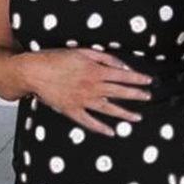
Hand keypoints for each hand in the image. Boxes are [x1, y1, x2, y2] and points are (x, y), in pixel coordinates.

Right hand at [16, 48, 152, 136]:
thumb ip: (104, 57)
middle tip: (148, 97)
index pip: (123, 75)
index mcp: (95, 71)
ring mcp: (82, 100)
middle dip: (136, 95)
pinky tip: (111, 132)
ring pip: (108, 109)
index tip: (149, 81)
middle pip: (119, 92)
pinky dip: (100, 128)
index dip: (138, 79)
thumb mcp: (83, 51)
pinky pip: (89, 122)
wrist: (34, 71)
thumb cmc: (57, 58)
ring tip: (137, 117)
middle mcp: (92, 87)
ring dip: (124, 114)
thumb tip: (122, 65)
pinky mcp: (71, 110)